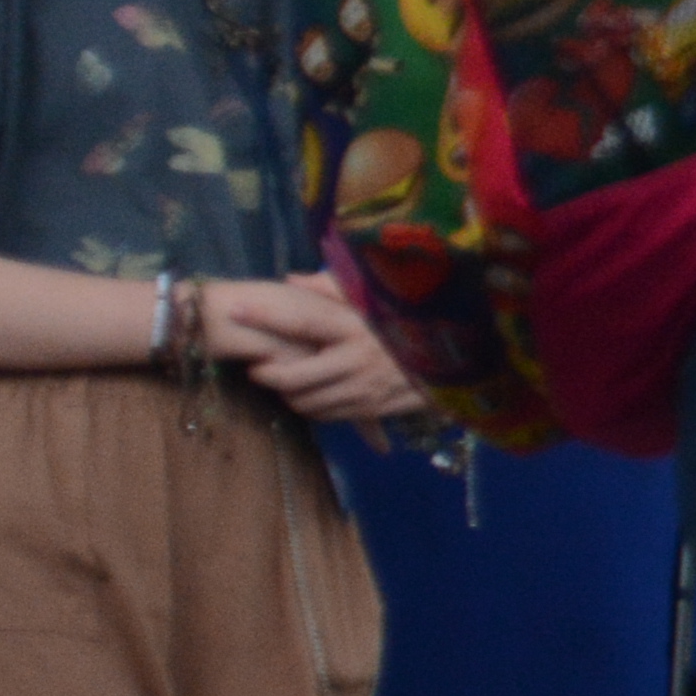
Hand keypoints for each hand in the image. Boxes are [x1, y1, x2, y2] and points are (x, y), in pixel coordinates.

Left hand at [207, 274, 413, 423]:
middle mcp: (357, 360)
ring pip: (307, 402)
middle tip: (256, 366)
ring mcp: (363, 390)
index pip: (302, 320)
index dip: (266, 316)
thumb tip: (291, 279)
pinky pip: (327, 415)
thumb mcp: (376, 296)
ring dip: (286, 393)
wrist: (460, 359)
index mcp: (356, 326)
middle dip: (267, 374)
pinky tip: (308, 393)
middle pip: (295, 378)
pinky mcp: (370, 410)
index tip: (235, 310)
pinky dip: (310, 406)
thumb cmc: (410, 320)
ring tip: (280, 380)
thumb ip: (332, 286)